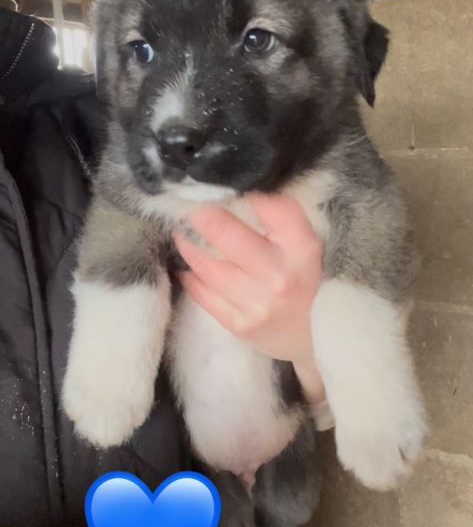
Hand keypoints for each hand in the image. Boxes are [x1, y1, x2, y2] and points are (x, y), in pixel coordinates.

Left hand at [173, 193, 325, 404]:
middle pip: (223, 231)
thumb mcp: (308, 245)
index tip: (225, 188)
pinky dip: (191, 277)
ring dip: (188, 245)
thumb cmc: (309, 281)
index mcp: (301, 247)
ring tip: (183, 234)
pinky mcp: (240, 325)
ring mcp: (257, 303)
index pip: (265, 204)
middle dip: (200, 214)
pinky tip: (187, 268)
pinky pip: (203, 294)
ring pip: (205, 264)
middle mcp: (279, 274)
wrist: (318, 338)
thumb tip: (241, 188)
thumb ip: (281, 218)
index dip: (241, 191)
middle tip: (188, 206)